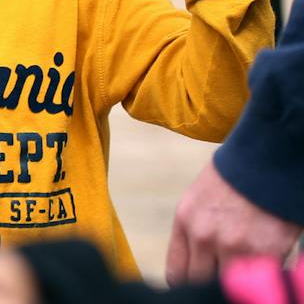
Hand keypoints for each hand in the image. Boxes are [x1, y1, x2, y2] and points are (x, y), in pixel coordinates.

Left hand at [166, 160, 301, 284]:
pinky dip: (263, 277)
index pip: (177, 273)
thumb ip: (196, 232)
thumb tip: (200, 263)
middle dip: (212, 282)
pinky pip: (258, 279)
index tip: (200, 285)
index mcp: (184, 221)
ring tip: (247, 270)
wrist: (266, 159)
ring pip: (227, 285)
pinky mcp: (262, 252)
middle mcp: (202, 236)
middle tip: (226, 276)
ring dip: (238, 281)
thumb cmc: (236, 179)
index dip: (190, 283)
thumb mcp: (202, 200)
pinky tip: (266, 264)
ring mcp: (231, 246)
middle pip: (199, 282)